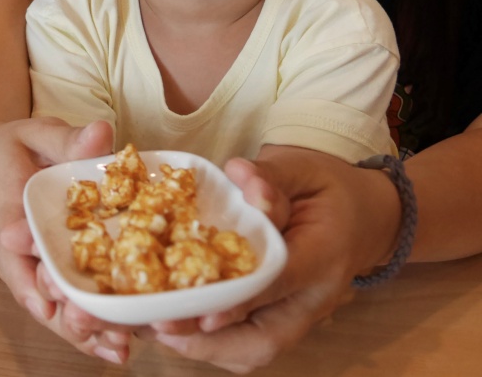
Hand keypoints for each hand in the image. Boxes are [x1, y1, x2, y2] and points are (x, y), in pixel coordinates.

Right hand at [0, 118, 132, 362]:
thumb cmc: (11, 146)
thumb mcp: (35, 132)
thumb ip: (67, 138)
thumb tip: (103, 133)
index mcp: (5, 207)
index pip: (14, 244)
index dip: (31, 272)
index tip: (50, 295)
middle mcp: (8, 246)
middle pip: (32, 286)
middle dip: (64, 310)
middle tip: (100, 329)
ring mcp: (20, 265)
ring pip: (45, 305)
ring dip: (78, 329)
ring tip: (118, 349)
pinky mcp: (33, 274)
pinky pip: (55, 305)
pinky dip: (80, 327)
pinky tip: (114, 346)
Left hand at [143, 150, 398, 372]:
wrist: (365, 215)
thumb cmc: (329, 189)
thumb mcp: (305, 170)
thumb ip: (272, 175)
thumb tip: (240, 175)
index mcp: (324, 256)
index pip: (279, 283)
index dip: (240, 301)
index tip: (203, 314)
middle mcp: (313, 298)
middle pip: (265, 339)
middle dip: (210, 342)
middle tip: (161, 327)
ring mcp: (297, 314)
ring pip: (253, 349)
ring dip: (203, 347)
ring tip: (155, 329)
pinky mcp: (281, 317)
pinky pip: (247, 342)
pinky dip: (209, 341)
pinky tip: (171, 324)